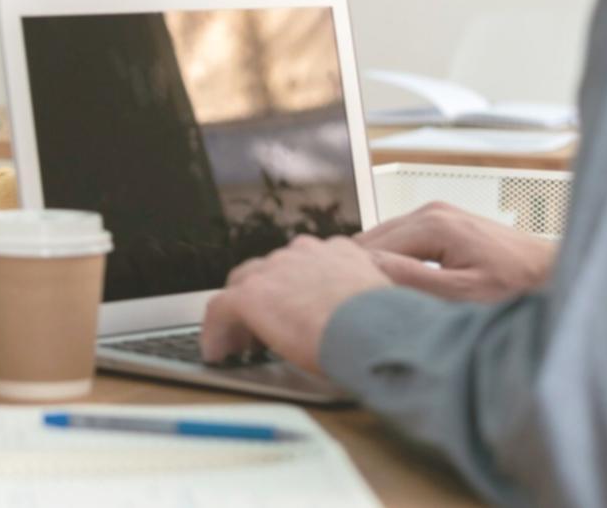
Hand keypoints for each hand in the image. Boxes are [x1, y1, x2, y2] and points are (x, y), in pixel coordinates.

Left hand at [200, 236, 391, 372]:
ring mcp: (274, 269)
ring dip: (240, 315)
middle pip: (267, 271)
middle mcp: (302, 252)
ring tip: (239, 345)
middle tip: (259, 329)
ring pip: (243, 287)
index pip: (301, 264)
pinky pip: (220, 310)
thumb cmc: (390, 329)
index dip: (290, 289)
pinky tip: (217, 354)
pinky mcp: (252, 294)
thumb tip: (354, 325)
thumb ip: (358, 303)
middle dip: (262, 297)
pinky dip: (216, 333)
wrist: (376, 332)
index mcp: (336, 252)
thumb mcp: (379, 305)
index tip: (289, 310)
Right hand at [355, 201, 555, 301]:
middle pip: (371, 239)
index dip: (358, 276)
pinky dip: (394, 258)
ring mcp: (435, 212)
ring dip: (379, 264)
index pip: (369, 248)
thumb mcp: (462, 293)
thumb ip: (412, 278)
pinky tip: (401, 283)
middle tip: (362, 303)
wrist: (552, 274)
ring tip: (380, 296)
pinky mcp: (441, 220)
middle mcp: (429, 210)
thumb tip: (366, 267)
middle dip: (364, 268)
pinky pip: (401, 238)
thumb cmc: (517, 287)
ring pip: (383, 238)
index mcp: (431, 224)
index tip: (354, 302)